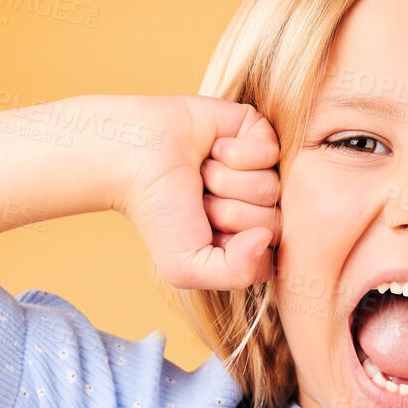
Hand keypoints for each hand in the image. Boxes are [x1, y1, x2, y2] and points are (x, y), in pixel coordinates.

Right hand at [114, 95, 280, 290]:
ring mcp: (264, 170)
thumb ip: (236, 274)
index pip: (272, 256)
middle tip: (199, 199)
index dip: (235, 249)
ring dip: (226, 181)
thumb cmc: (158, 214)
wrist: (133, 159)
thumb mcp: (188, 267)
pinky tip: (212, 149)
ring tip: (201, 174)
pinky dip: (234, 153)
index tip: (204, 234)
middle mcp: (260, 207)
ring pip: (271, 187)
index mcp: (248, 241)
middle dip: (228, 213)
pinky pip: (270, 152)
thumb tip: (266, 238)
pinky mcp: (260, 134)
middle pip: (273, 222)